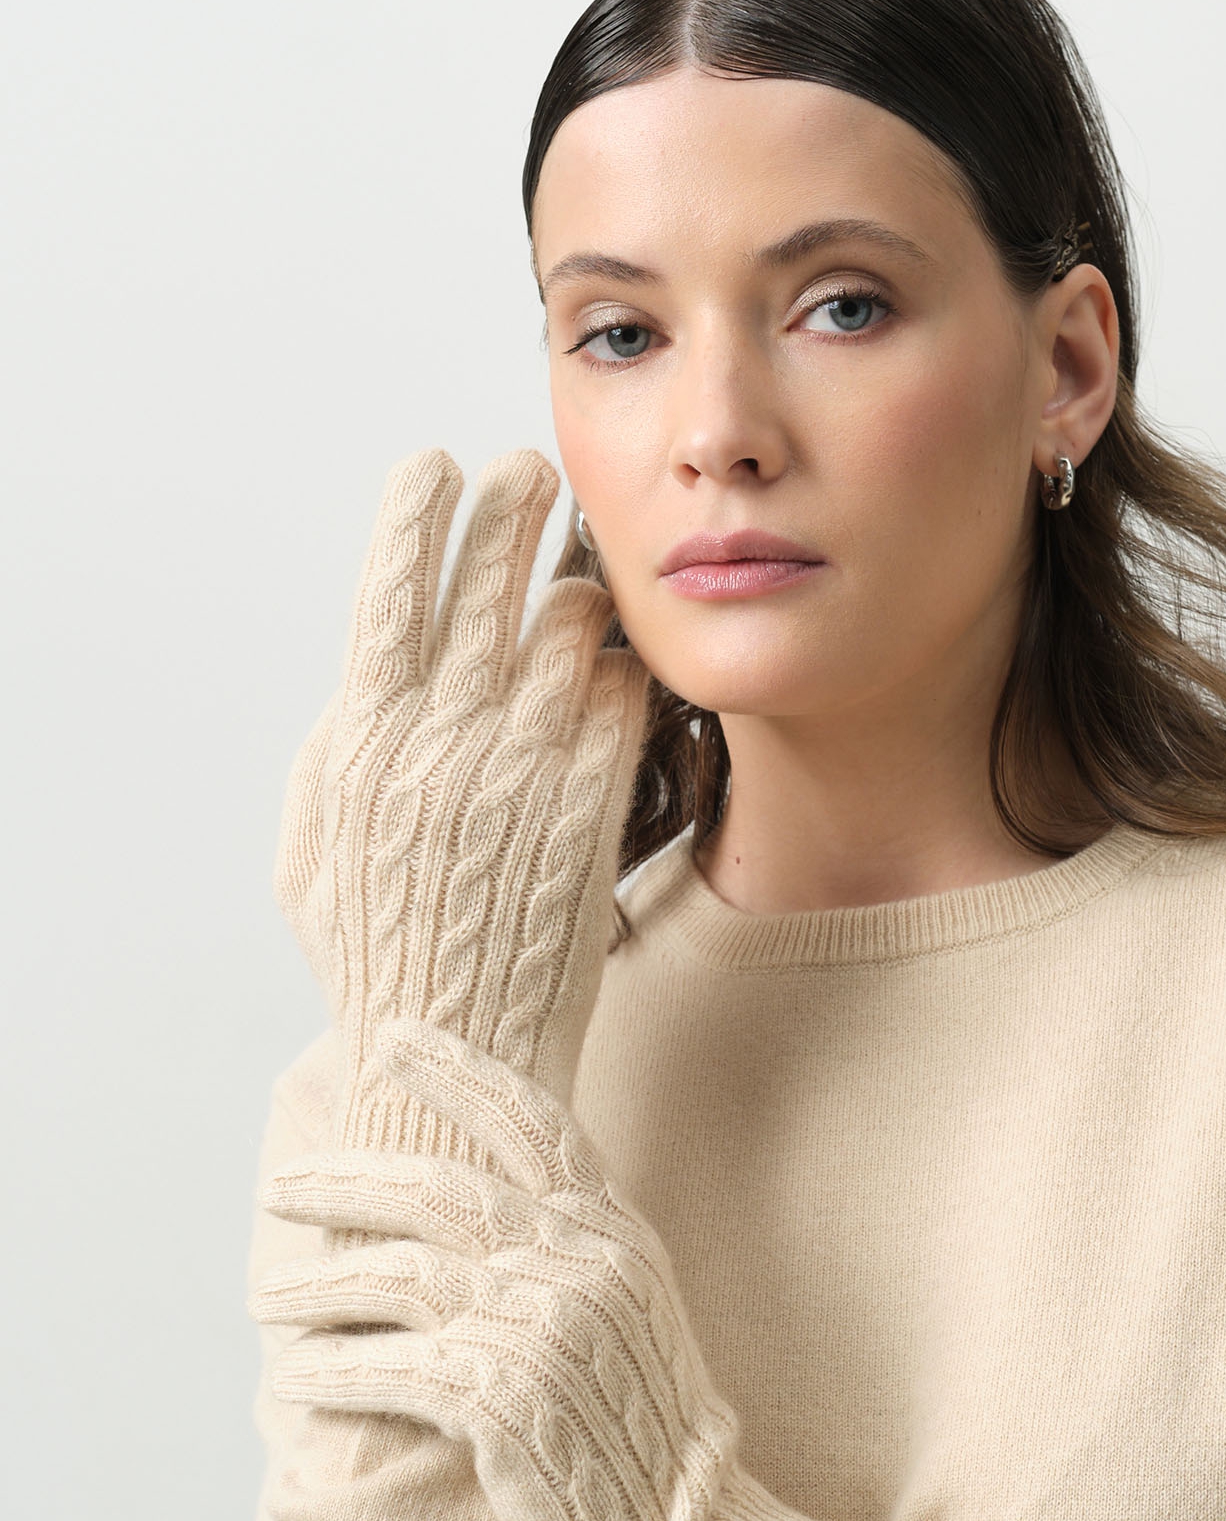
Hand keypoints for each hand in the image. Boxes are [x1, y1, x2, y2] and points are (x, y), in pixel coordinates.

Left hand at [248, 1018, 913, 1520]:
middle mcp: (578, 1260)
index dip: (459, 1071)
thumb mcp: (633, 1307)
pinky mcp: (502, 1401)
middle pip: (436, 1190)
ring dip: (317, 1285)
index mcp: (614, 1229)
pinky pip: (387, 1367)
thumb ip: (574, 1246)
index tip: (392, 1039)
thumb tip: (485, 1204)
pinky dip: (331, 1369)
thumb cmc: (652, 1430)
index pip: (532, 1120)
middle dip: (345, 1180)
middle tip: (281, 1183)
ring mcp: (541, 1326)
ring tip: (266, 1298)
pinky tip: (294, 1377)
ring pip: (396, 1275)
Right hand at [275, 448, 649, 1153]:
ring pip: (565, 635)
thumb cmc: (376, 950)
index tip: (433, 461)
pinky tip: (613, 661)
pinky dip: (616, 671)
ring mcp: (526, 773)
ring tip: (571, 582)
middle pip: (486, 590)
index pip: (391, 595)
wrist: (458, 1059)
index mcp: (363, 743)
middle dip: (506, 511)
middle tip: (526, 465)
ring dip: (570, 594)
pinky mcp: (593, 810)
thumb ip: (339, 749)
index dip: (415, 519)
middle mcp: (445, 744)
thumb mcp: (313, 848)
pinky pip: (618, 704)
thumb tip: (374, 670)